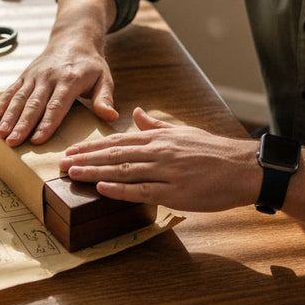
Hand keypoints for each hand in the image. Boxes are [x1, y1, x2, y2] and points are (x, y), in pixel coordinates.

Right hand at [0, 34, 118, 146]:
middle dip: (23, 124)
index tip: (37, 140)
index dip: (46, 123)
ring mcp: (34, 76)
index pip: (57, 105)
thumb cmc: (91, 64)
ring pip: (19, 98)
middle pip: (34, 104)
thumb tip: (111, 116)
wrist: (73, 37)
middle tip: (13, 142)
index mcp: (70, 80)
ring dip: (9, 117)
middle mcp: (49, 77)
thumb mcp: (104, 78)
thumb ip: (104, 98)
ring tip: (1, 135)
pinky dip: (1, 104)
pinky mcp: (25, 75)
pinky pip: (11, 90)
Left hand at [59, 108, 261, 211]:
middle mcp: (159, 152)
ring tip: (72, 174)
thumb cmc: (213, 152)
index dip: (92, 147)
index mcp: (159, 138)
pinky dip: (121, 189)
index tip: (72, 150)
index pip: (118, 141)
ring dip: (95, 172)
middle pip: (115, 154)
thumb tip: (138, 113)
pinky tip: (102, 187)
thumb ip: (156, 126)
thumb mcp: (182, 132)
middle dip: (86, 159)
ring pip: (124, 170)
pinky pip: (143, 190)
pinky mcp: (175, 191)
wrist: (242, 168)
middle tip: (61, 163)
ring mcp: (166, 171)